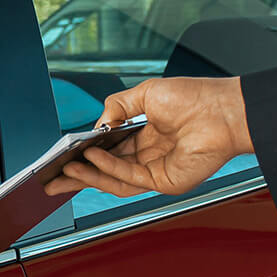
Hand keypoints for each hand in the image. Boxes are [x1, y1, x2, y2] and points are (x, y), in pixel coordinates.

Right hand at [43, 76, 252, 198]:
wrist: (224, 111)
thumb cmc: (197, 98)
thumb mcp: (147, 93)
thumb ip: (117, 106)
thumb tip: (98, 124)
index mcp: (148, 135)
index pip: (110, 150)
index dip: (86, 153)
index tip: (65, 154)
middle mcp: (151, 156)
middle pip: (107, 170)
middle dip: (78, 174)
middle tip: (53, 177)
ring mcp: (157, 171)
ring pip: (114, 179)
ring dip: (88, 175)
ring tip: (66, 168)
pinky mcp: (165, 182)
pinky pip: (129, 179)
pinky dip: (107, 170)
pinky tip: (93, 158)